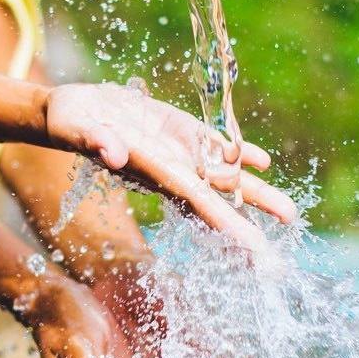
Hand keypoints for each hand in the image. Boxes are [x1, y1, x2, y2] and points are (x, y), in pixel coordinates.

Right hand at [43, 83, 296, 248]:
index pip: (198, 203)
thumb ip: (95, 141)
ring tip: (289, 213)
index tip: (256, 247)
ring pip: (225, 176)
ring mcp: (179, 151)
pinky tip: (263, 161)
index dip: (228, 224)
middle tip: (283, 244)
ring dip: (256, 193)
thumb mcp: (77, 128)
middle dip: (252, 218)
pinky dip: (240, 153)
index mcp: (153, 172)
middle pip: (220, 198)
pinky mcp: (179, 130)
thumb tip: (113, 153)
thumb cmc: (69, 123)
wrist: (71, 110)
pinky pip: (215, 145)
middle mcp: (172, 169)